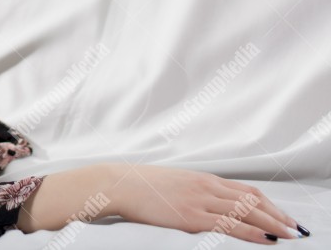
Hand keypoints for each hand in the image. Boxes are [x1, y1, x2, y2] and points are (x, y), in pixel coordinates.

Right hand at [108, 163, 305, 243]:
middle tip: (297, 228)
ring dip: (273, 223)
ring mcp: (199, 200)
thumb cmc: (141, 186)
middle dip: (279, 215)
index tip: (284, 215)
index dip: (270, 203)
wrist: (119, 183)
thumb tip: (207, 204)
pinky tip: (267, 238)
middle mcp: (206, 186)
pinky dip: (252, 232)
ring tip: (290, 235)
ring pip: (247, 211)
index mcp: (203, 178)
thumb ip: (193, 192)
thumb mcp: (174, 184)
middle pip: (253, 199)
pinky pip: (229, 224)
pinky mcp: (191, 216)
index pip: (246, 190)